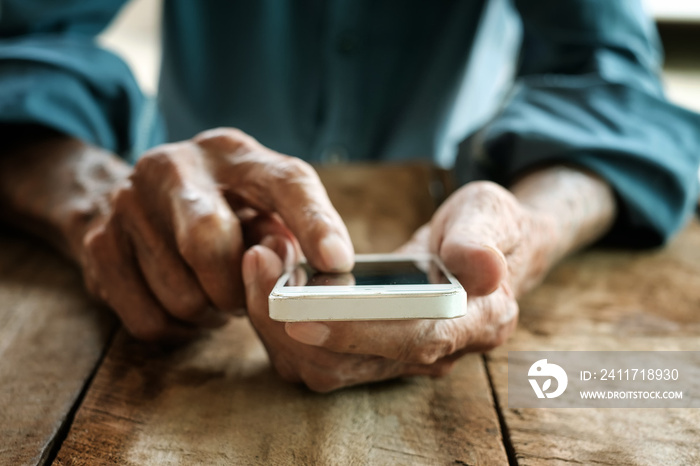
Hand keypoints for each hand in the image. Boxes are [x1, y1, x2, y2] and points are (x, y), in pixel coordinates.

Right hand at [76, 128, 352, 340]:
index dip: (314, 222)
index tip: (337, 262)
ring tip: (214, 292)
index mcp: (233, 154)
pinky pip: (150, 321)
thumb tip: (321, 271)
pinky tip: (186, 302)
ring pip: (183, 296)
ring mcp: (128, 203)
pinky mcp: (100, 245)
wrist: (140, 201)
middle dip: (237, 288)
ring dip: (211, 312)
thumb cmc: (226, 210)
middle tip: (245, 294)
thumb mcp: (265, 207)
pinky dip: (179, 329)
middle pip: (209, 241)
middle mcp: (174, 166)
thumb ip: (292, 233)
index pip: (283, 181)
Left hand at [244, 181, 560, 391]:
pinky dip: (282, 325)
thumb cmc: (487, 227)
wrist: (481, 246)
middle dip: (296, 326)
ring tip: (257, 266)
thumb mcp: (492, 216)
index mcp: (478, 322)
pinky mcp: (369, 349)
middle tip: (259, 268)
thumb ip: (483, 240)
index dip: (359, 333)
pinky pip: (317, 355)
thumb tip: (483, 269)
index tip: (304, 316)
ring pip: (326, 367)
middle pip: (355, 364)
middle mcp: (436, 351)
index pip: (415, 339)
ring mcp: (399, 356)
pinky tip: (267, 281)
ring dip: (279, 326)